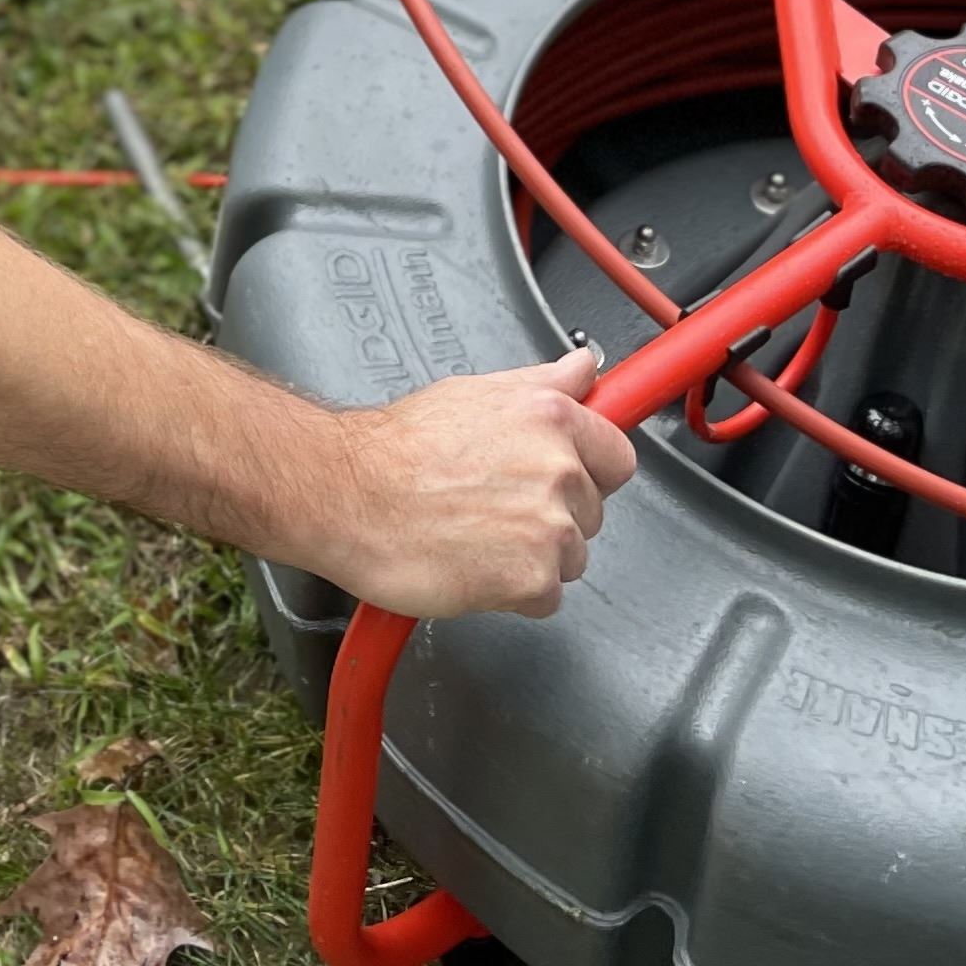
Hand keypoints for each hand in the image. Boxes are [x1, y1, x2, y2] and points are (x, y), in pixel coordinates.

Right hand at [298, 350, 636, 622]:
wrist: (347, 496)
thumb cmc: (396, 449)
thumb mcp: (472, 393)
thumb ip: (542, 383)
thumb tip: (585, 368)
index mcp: (550, 417)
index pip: (617, 456)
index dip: (589, 470)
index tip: (570, 476)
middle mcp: (559, 469)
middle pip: (591, 512)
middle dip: (551, 515)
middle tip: (493, 504)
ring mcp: (550, 528)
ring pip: (570, 557)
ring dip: (532, 555)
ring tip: (476, 533)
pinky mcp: (532, 580)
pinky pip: (545, 597)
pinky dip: (512, 591)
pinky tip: (473, 563)